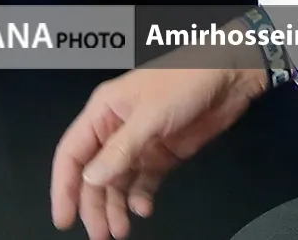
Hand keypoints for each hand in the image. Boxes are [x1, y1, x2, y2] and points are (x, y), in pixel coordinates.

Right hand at [51, 61, 265, 238]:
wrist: (233, 74)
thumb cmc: (187, 81)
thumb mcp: (151, 114)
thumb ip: (121, 149)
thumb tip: (90, 180)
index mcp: (103, 112)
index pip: (72, 155)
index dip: (64, 188)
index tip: (64, 220)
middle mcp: (115, 130)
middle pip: (94, 175)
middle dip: (94, 205)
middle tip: (99, 235)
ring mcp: (140, 144)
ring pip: (117, 183)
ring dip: (115, 207)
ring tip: (119, 231)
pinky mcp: (162, 154)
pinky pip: (143, 182)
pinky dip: (140, 197)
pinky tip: (143, 208)